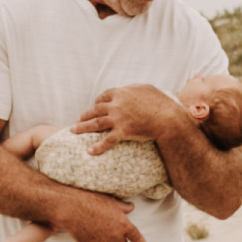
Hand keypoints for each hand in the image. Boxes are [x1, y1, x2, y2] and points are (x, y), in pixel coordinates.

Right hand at [35, 188, 144, 241]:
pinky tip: (86, 234)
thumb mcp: (110, 201)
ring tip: (98, 235)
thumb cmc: (91, 201)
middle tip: (111, 235)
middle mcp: (115, 237)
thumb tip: (131, 207)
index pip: (138, 239)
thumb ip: (122, 207)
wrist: (70, 207)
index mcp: (123, 225)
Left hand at [76, 80, 191, 150]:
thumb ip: (136, 90)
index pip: (104, 96)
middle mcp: (117, 105)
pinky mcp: (123, 132)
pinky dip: (97, 147)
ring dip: (82, 127)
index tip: (94, 106)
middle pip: (96, 109)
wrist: (168, 119)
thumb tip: (134, 90)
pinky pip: (107, 141)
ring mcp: (118, 119)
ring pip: (95, 123)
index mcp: (122, 93)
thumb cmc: (162, 103)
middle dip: (85, 115)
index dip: (97, 101)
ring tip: (73, 130)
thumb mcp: (148, 90)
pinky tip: (89, 151)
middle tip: (78, 119)